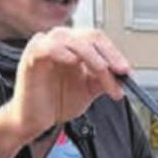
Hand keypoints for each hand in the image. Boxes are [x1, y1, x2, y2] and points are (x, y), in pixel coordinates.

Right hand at [0, 28, 130, 157]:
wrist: (36, 120)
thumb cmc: (57, 102)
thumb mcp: (89, 90)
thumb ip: (104, 80)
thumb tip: (124, 75)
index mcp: (75, 46)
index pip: (98, 40)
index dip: (114, 53)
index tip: (126, 71)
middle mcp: (60, 42)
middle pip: (89, 37)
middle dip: (108, 56)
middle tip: (119, 73)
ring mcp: (44, 46)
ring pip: (72, 40)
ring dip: (92, 57)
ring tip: (102, 73)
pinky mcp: (31, 56)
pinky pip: (47, 46)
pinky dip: (63, 52)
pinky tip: (73, 62)